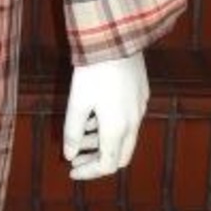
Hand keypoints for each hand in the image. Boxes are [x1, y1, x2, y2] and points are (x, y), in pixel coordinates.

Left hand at [62, 52, 149, 180]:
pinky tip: (92, 118)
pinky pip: (128, 121)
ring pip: (124, 138)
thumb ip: (73, 132)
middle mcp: (134, 121)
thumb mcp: (77, 102)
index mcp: (117, 128)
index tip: (71, 170)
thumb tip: (69, 155)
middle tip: (76, 159)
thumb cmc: (92, 70)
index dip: (89, 172)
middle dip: (97, 161)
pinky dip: (110, 128)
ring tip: (79, 137)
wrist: (117, 38)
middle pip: (120, 156)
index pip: (107, 165)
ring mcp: (140, 108)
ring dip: (102, 143)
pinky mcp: (141, 94)